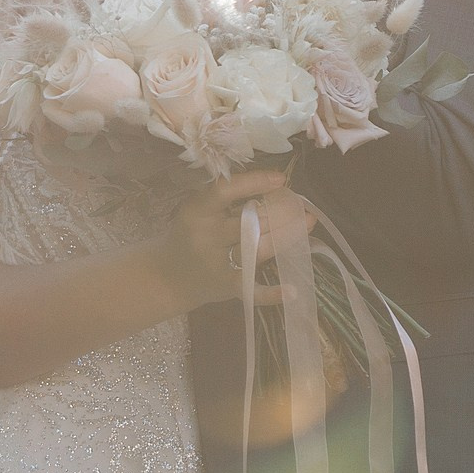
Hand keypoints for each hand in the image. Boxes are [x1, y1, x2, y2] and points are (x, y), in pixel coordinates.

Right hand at [155, 169, 315, 310]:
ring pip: (258, 248)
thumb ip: (227, 200)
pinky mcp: (224, 286)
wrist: (165, 277)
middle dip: (282, 213)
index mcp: (197, 210)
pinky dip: (271, 293)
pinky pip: (251, 289)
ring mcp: (215, 263)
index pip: (226, 190)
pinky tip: (292, 290)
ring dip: (287, 236)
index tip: (280, 179)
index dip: (255, 182)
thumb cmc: (188, 236)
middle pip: (250, 221)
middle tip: (303, 206)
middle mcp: (206, 235)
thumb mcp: (197, 211)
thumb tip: (272, 185)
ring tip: (308, 224)